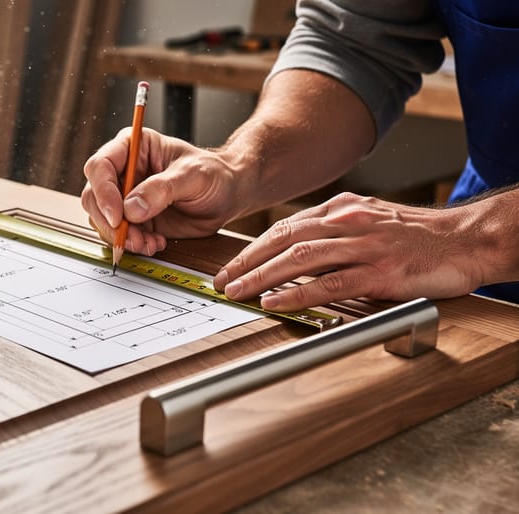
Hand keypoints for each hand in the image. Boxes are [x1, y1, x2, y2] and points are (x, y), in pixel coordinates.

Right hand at [81, 127, 246, 254]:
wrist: (227, 195)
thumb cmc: (213, 174)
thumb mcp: (193, 175)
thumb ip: (162, 189)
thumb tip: (131, 209)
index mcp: (132, 147)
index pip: (100, 166)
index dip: (103, 192)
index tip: (118, 216)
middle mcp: (122, 171)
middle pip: (93, 196)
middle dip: (109, 221)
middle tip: (131, 237)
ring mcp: (124, 197)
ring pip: (102, 219)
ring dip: (122, 237)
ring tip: (149, 242)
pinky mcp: (132, 219)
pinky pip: (118, 235)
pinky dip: (132, 244)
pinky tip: (155, 243)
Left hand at [214, 192, 485, 310]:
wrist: (467, 240)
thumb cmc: (419, 237)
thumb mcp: (371, 220)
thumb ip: (336, 231)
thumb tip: (298, 250)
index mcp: (342, 209)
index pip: (285, 227)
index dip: (253, 248)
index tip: (231, 265)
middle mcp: (347, 222)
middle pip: (283, 239)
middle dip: (246, 262)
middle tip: (221, 281)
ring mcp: (363, 246)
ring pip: (298, 258)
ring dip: (261, 277)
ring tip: (237, 291)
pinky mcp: (379, 272)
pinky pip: (328, 283)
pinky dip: (297, 293)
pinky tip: (274, 301)